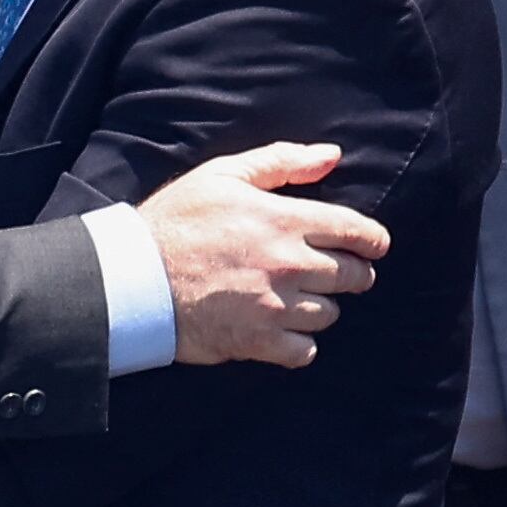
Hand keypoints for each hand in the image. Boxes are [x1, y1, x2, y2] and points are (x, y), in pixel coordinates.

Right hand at [136, 142, 388, 367]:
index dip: (373, 240)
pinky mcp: (260, 341)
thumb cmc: (175, 222)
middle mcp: (289, 264)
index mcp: (285, 220)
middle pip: (354, 277)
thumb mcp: (221, 175)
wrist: (133, 278)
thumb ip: (281, 162)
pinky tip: (280, 329)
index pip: (356, 232)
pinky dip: (298, 343)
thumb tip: (331, 156)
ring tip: (294, 299)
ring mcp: (276, 306)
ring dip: (318, 306)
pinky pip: (305, 350)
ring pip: (330, 313)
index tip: (372, 245)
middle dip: (351, 273)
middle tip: (332, 272)